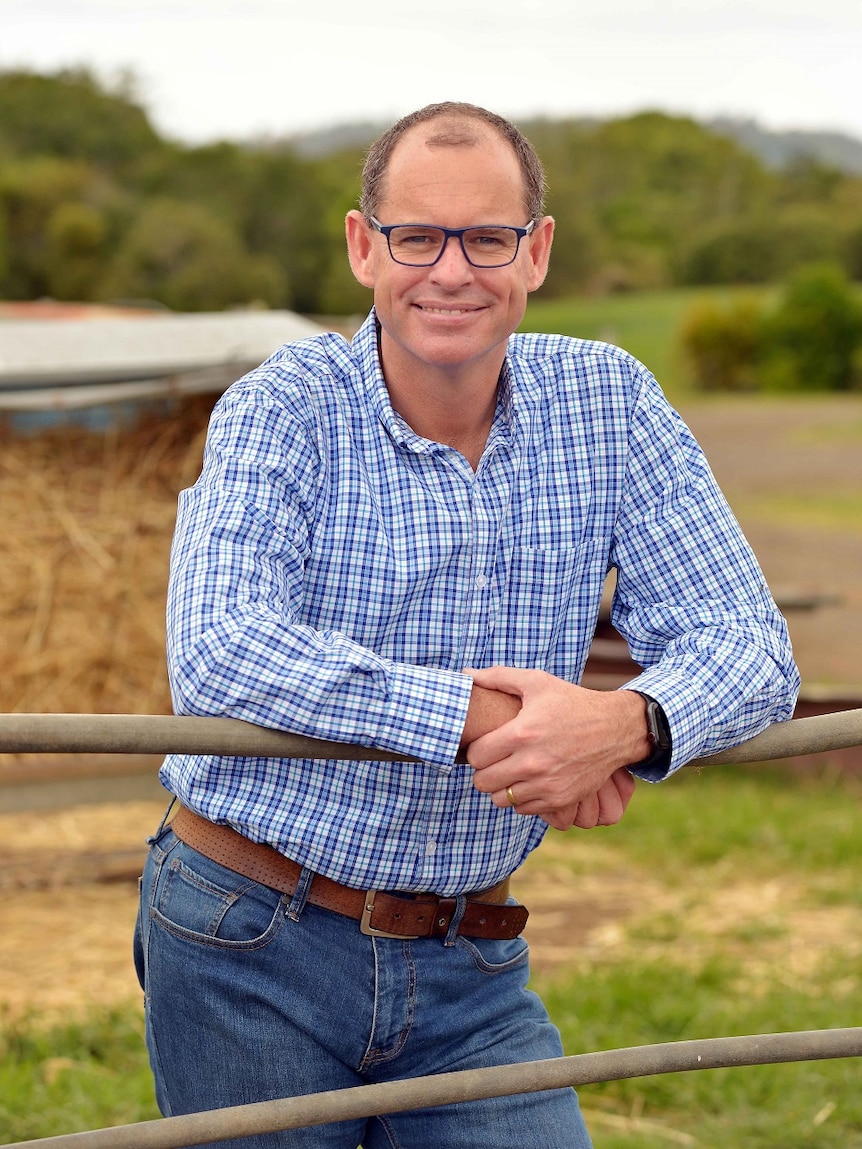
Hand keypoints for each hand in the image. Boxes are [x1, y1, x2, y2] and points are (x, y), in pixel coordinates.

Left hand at [464, 667, 644, 830]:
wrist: (615, 729)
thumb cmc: (572, 702)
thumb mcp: (537, 682)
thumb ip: (498, 677)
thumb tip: (465, 673)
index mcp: (523, 733)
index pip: (476, 755)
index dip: (476, 749)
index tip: (486, 744)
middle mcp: (533, 763)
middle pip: (482, 782)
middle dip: (484, 770)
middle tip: (494, 760)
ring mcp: (548, 785)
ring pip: (501, 799)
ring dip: (501, 786)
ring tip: (510, 771)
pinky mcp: (561, 800)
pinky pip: (524, 810)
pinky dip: (522, 798)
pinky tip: (529, 781)